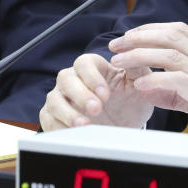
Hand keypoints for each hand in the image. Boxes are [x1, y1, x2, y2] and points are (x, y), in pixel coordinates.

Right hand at [39, 53, 154, 130]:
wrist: (128, 125)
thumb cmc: (132, 100)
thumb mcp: (140, 84)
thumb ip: (137, 68)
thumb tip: (131, 54)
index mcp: (95, 67)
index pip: (84, 62)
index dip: (91, 77)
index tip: (105, 93)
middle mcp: (75, 80)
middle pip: (66, 78)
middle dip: (80, 95)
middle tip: (96, 109)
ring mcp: (63, 98)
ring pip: (54, 99)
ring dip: (67, 112)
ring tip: (84, 125)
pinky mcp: (55, 116)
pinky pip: (48, 119)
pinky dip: (58, 126)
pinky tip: (73, 133)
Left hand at [108, 22, 187, 138]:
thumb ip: (173, 87)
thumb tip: (145, 85)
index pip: (179, 30)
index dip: (152, 28)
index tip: (131, 35)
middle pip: (172, 36)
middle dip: (140, 37)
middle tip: (117, 45)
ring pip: (170, 55)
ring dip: (140, 56)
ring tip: (120, 62)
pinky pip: (177, 80)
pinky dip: (155, 80)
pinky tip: (140, 85)